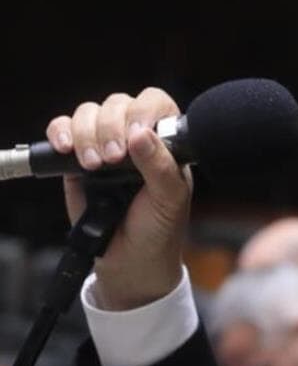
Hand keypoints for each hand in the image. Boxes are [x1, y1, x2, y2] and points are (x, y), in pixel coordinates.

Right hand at [46, 88, 191, 310]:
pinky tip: (66, 149)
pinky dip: (60, 133)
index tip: (136, 135)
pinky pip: (62, 130)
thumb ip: (160, 165)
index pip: (155, 103)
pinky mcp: (75, 161)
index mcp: (164, 141)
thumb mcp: (170, 198)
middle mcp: (133, 137)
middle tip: (113, 159)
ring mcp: (103, 145)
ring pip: (89, 113)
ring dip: (87, 134)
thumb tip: (141, 134)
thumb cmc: (159, 228)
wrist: (131, 261)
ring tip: (95, 165)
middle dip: (112, 127)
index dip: (144, 111)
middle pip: (117, 104)